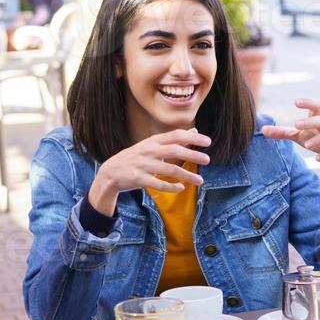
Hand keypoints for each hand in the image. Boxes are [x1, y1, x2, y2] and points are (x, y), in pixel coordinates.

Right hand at [88, 128, 210, 216]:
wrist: (111, 172)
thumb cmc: (135, 158)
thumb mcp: (152, 146)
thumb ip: (173, 140)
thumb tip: (194, 131)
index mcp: (153, 141)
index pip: (176, 135)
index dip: (192, 138)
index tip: (207, 142)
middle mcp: (148, 151)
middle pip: (175, 150)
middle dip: (193, 155)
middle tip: (208, 160)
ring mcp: (143, 165)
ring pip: (170, 170)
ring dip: (187, 176)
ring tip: (200, 181)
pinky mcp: (139, 179)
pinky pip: (159, 184)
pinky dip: (172, 187)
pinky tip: (181, 188)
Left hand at [261, 99, 319, 180]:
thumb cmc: (315, 140)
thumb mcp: (298, 136)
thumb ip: (282, 132)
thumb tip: (262, 129)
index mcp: (317, 121)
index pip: (316, 106)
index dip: (307, 102)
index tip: (295, 101)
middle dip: (310, 121)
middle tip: (296, 124)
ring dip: (319, 138)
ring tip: (307, 145)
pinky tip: (317, 158)